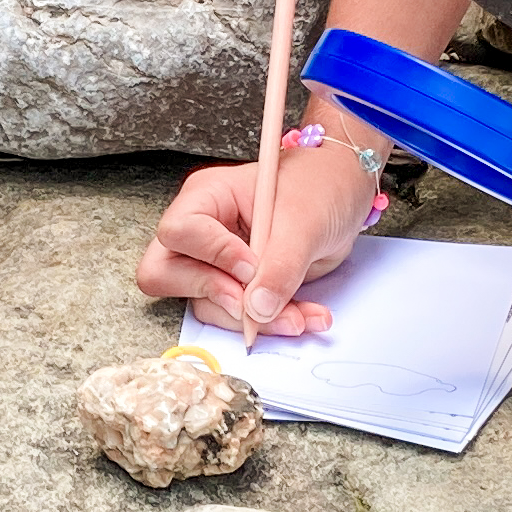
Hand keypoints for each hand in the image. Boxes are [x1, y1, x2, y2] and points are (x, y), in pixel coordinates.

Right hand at [136, 136, 374, 338]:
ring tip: (300, 315)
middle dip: (215, 295)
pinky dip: (271, 324)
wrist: (344, 198)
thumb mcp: (304, 221)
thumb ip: (280, 265)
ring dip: (254, 320)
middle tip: (256, 304)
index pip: (180, 232)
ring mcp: (215, 263)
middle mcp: (201, 232)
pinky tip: (306, 316)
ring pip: (207, 305)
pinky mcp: (236, 288)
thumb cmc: (319, 187)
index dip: (212, 255)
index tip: (252, 268)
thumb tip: (257, 309)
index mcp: (207, 197)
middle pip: (167, 274)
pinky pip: (238, 318)